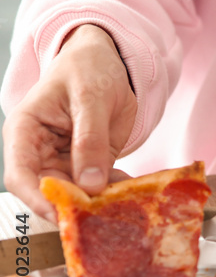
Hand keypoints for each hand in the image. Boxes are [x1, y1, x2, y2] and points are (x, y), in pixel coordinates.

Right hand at [3, 25, 136, 220]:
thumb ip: (90, 139)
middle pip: (48, 191)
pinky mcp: (89, 162)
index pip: (20, 175)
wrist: (107, 60)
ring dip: (98, 201)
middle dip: (74, 206)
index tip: (64, 214)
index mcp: (26, 131)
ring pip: (75, 192)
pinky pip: (99, 184)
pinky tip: (133, 191)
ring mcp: (65, 159)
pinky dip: (114, 190)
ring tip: (124, 204)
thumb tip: (90, 183)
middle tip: (104, 216)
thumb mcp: (92, 98)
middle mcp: (40, 152)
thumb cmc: (88, 68)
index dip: (38, 199)